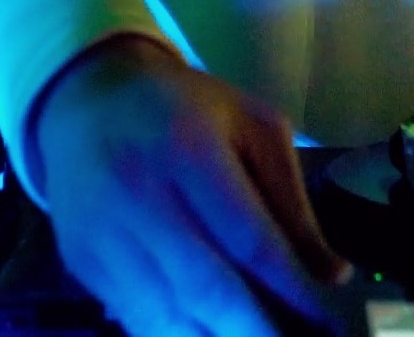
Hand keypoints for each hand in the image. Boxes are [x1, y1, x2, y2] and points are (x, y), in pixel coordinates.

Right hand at [31, 35, 350, 335]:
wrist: (90, 99)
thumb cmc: (188, 110)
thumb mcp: (252, 127)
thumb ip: (290, 199)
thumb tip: (331, 273)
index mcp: (192, 148)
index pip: (249, 240)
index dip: (292, 291)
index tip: (328, 324)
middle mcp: (141, 195)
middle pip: (206, 290)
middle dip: (258, 333)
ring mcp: (104, 234)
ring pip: (168, 318)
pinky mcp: (82, 263)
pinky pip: (138, 320)